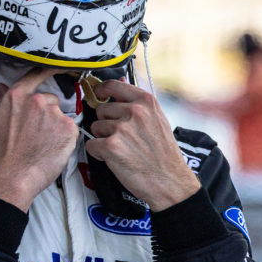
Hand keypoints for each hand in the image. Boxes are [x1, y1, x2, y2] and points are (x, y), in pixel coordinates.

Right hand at [0, 66, 78, 211]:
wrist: (13, 176)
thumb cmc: (2, 153)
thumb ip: (2, 102)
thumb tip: (1, 87)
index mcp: (18, 96)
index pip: (37, 74)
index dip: (49, 69)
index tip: (59, 66)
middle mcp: (38, 100)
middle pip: (50, 99)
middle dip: (47, 113)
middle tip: (38, 132)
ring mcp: (55, 114)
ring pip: (60, 116)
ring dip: (56, 126)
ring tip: (44, 144)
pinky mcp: (69, 128)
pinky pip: (70, 129)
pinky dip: (65, 138)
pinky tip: (53, 149)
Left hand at [83, 79, 200, 211]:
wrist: (169, 181)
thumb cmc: (164, 153)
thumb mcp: (158, 119)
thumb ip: (138, 102)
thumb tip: (122, 80)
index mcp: (146, 102)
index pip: (114, 85)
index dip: (102, 90)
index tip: (99, 95)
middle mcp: (134, 111)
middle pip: (102, 110)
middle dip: (106, 123)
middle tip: (122, 138)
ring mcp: (121, 128)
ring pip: (95, 127)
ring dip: (103, 138)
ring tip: (122, 149)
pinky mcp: (111, 146)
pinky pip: (91, 145)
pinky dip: (99, 154)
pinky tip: (115, 159)